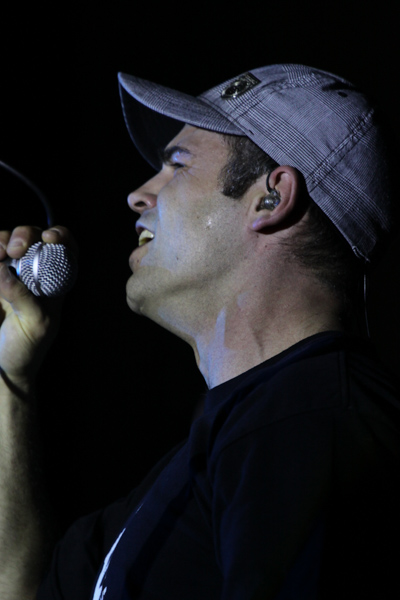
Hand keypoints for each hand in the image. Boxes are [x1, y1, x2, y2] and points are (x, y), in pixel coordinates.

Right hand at [0, 225, 76, 386]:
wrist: (2, 366)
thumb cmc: (28, 347)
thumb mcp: (36, 324)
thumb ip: (24, 297)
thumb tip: (4, 270)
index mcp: (56, 281)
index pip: (65, 248)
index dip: (60, 236)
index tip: (49, 238)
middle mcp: (34, 272)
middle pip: (33, 237)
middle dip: (24, 235)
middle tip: (14, 250)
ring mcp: (10, 273)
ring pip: (7, 241)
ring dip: (2, 240)